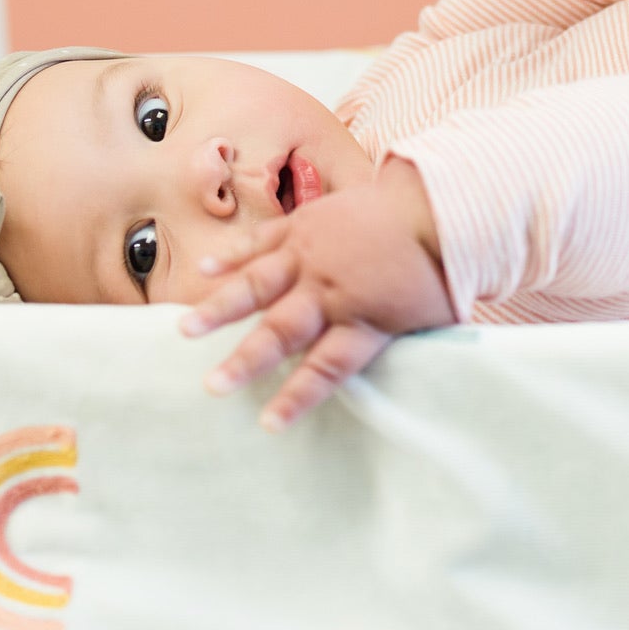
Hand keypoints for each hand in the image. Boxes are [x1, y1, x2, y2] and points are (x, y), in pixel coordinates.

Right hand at [180, 159, 452, 430]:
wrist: (442, 205)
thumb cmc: (438, 270)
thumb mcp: (427, 322)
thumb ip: (394, 349)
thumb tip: (392, 387)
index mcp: (365, 320)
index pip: (326, 368)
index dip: (297, 396)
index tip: (269, 424)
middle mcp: (332, 290)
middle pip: (283, 330)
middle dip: (246, 360)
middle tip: (213, 385)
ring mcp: (313, 254)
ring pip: (260, 283)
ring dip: (222, 307)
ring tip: (187, 329)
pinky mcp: (305, 224)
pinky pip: (263, 241)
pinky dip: (234, 256)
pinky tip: (205, 270)